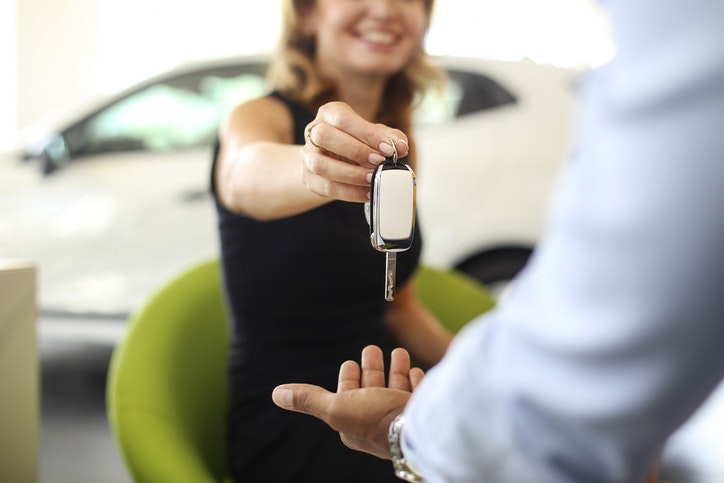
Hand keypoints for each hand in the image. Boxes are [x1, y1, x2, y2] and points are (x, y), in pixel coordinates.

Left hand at [272, 345, 424, 458]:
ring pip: (396, 387)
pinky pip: (417, 393)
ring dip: (396, 369)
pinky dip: (415, 380)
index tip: (349, 363)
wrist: (418, 429)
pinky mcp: (422, 410)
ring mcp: (400, 415)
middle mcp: (378, 421)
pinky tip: (415, 371)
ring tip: (398, 352)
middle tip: (372, 349)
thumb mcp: (336, 407)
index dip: (348, 379)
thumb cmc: (376, 419)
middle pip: (372, 389)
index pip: (348, 396)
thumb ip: (309, 400)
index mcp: (356, 423)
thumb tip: (276, 394)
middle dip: (372, 368)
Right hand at [301, 102, 408, 202]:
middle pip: (324, 136)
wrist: (335, 161)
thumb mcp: (374, 135)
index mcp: (330, 113)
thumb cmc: (357, 142)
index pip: (344, 119)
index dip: (367, 134)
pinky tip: (367, 193)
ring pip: (319, 164)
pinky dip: (349, 192)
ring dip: (349, 174)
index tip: (389, 149)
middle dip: (355, 150)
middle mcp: (314, 131)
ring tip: (372, 179)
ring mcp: (307, 155)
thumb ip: (390, 137)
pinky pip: (325, 187)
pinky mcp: (308, 178)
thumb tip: (401, 147)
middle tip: (379, 162)